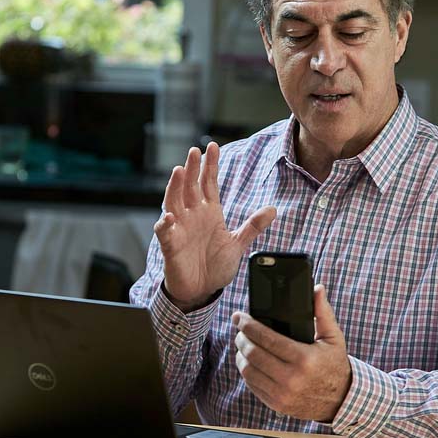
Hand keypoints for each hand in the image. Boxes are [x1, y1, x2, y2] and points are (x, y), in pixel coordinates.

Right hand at [155, 142, 275, 309]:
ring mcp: (180, 228)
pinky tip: (170, 216)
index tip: (213, 147)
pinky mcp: (171, 245)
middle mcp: (192, 216)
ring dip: (175, 187)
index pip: (208, 183)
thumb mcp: (238, 244)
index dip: (210, 165)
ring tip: (179, 171)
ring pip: (174, 202)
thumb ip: (253, 226)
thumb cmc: (215, 266)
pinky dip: (165, 224)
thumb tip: (272, 209)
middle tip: (194, 151)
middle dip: (192, 168)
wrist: (201, 290)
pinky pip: (165, 232)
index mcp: (209, 212)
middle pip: (190, 187)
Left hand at [233, 285, 350, 421]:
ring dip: (241, 354)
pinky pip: (252, 385)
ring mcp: (282, 394)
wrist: (340, 401)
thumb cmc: (335, 365)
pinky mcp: (276, 404)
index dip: (248, 325)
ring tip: (243, 344)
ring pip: (248, 370)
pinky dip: (247, 371)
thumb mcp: (333, 338)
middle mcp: (291, 378)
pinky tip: (249, 362)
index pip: (267, 338)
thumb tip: (317, 289)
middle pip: (253, 353)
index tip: (239, 317)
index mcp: (304, 359)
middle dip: (241, 338)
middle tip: (240, 329)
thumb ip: (323, 313)